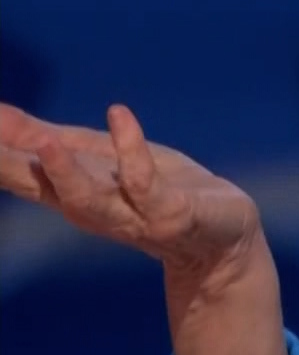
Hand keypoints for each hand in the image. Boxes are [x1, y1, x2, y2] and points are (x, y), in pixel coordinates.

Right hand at [0, 101, 262, 282]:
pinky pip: (147, 183)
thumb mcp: (96, 157)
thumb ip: (45, 138)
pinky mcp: (172, 213)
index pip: (18, 174)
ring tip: (44, 143)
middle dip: (8, 166)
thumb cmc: (154, 191)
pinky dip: (131, 150)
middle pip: (42, 188)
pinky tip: (118, 115)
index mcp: (68, 195)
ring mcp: (132, 216)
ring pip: (88, 199)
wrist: (220, 238)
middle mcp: (91, 210)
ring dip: (65, 172)